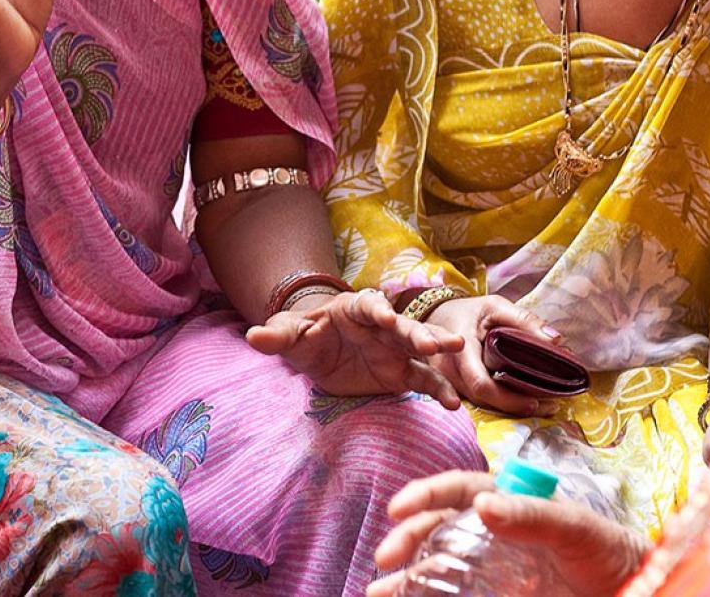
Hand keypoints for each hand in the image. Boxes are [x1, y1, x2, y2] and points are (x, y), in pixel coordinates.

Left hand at [246, 288, 464, 404]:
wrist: (319, 351)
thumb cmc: (305, 336)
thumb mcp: (289, 335)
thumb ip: (275, 336)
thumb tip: (252, 336)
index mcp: (355, 310)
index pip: (368, 306)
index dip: (377, 311)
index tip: (385, 317)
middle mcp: (382, 327)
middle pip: (402, 326)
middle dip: (418, 332)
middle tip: (436, 342)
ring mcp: (395, 350)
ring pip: (420, 348)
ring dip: (438, 348)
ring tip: (457, 351)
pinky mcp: (402, 374)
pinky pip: (424, 381)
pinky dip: (439, 390)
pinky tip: (454, 403)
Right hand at [367, 471, 648, 596]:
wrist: (634, 590)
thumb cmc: (612, 553)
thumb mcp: (577, 528)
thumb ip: (534, 514)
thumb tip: (482, 503)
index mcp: (512, 503)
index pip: (461, 490)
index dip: (427, 494)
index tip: (399, 509)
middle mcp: (495, 533)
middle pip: (441, 527)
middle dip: (409, 538)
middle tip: (385, 556)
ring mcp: (494, 568)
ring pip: (440, 564)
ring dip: (407, 576)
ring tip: (378, 591)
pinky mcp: (496, 596)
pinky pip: (455, 595)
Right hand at [427, 295, 567, 416]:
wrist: (437, 317)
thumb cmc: (468, 312)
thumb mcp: (495, 306)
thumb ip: (524, 320)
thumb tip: (556, 341)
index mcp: (460, 351)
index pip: (481, 384)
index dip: (507, 398)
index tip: (535, 401)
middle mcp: (450, 372)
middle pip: (484, 400)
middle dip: (517, 407)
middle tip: (550, 406)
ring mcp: (449, 383)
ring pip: (482, 405)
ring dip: (512, 408)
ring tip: (544, 405)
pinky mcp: (455, 389)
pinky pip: (479, 402)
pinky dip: (502, 404)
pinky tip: (524, 401)